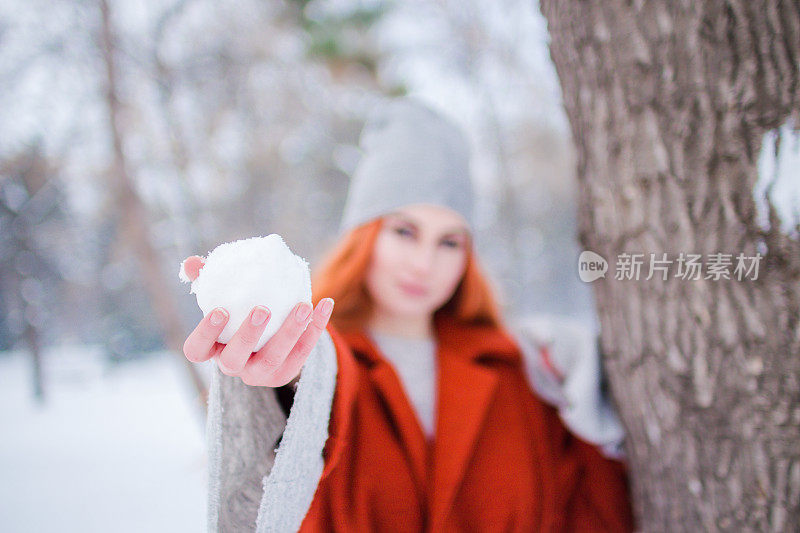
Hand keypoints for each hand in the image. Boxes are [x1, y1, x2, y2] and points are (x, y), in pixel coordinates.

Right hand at [180, 255, 333, 386]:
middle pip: (233, 360)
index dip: (205, 333)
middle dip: (248, 335)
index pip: (196, 350)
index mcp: (212, 348)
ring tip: (303, 306)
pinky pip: (302, 353)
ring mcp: (259, 373)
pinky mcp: (285, 373)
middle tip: (262, 309)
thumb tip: (193, 263)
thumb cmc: (238, 313)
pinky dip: (316, 328)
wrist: (270, 340)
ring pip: (273, 359)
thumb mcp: (223, 298)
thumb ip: (206, 279)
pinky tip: (325, 304)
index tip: (220, 310)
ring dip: (289, 332)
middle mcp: (233, 366)